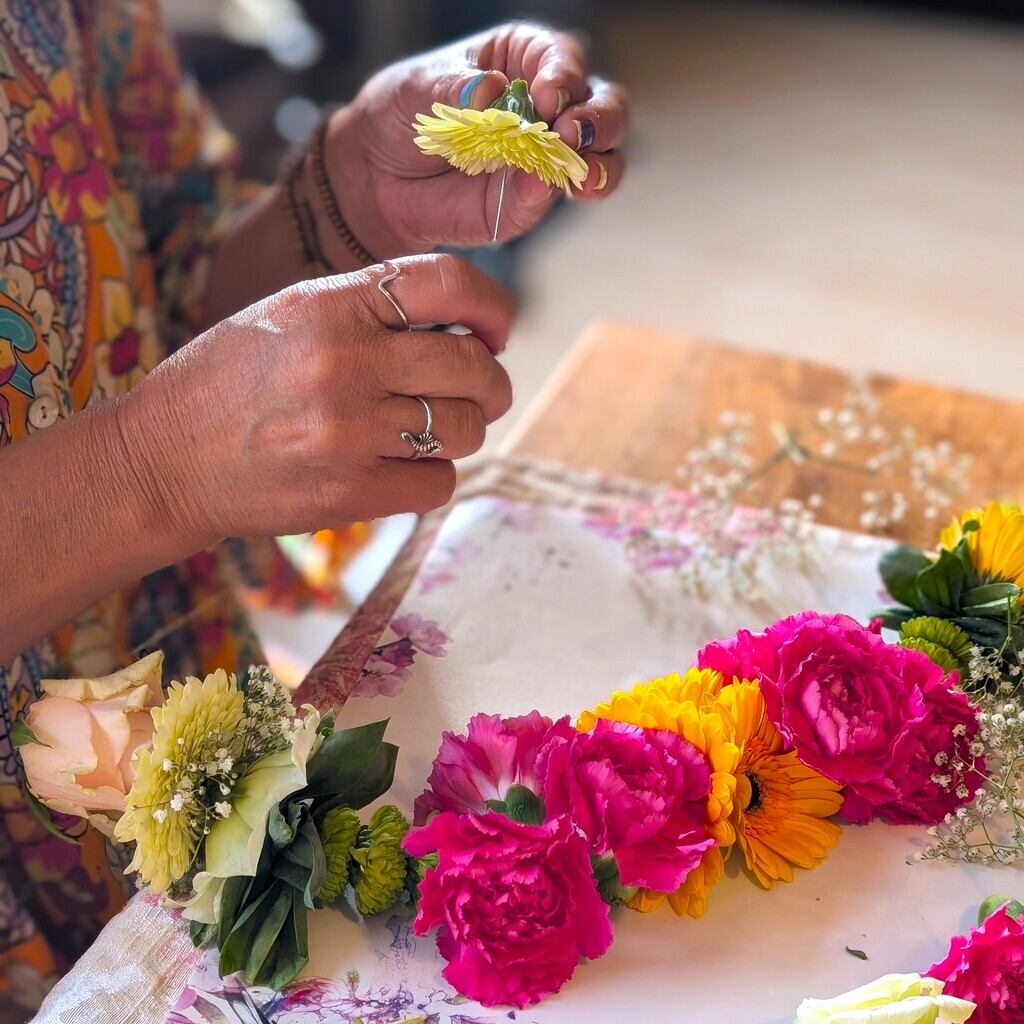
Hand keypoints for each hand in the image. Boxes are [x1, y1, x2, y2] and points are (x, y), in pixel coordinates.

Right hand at [123, 254, 512, 543]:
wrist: (161, 460)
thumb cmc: (229, 381)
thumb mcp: (291, 314)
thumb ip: (373, 310)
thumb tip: (467, 329)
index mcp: (333, 304)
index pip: (450, 284)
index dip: (492, 307)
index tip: (496, 331)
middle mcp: (347, 363)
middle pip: (474, 368)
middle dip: (491, 383)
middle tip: (482, 392)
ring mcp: (349, 433)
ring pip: (465, 430)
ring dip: (463, 431)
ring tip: (430, 430)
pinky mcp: (349, 494)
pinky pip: (439, 484)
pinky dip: (432, 478)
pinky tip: (401, 468)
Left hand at [326, 23, 628, 257]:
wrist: (377, 179)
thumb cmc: (400, 116)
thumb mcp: (418, 88)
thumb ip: (457, 89)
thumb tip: (493, 92)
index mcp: (524, 59)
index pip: (564, 58)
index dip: (564, 75)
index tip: (547, 95)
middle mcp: (548, 107)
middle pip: (604, 106)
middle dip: (599, 119)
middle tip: (572, 131)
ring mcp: (546, 156)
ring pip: (603, 156)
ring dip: (600, 163)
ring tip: (578, 173)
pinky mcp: (533, 199)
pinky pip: (559, 194)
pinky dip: (556, 191)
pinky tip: (539, 186)